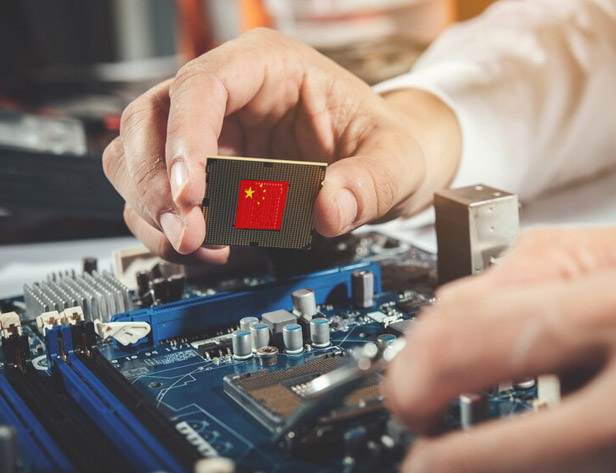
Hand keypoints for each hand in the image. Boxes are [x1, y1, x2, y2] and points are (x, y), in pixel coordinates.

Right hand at [102, 28, 459, 262]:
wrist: (376, 164)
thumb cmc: (377, 143)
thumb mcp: (392, 159)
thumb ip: (367, 184)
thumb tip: (327, 211)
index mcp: (267, 65)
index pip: (200, 86)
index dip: (184, 139)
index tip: (192, 195)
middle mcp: (226, 95)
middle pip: (147, 121)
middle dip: (157, 184)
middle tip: (190, 234)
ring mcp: (208, 133)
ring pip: (137, 160)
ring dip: (155, 211)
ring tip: (201, 246)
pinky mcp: (203, 172)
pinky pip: (158, 197)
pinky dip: (168, 229)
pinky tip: (207, 248)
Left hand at [386, 220, 615, 472]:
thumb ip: (546, 266)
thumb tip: (451, 308)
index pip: (480, 340)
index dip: (419, 371)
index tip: (405, 389)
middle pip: (496, 454)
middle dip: (439, 460)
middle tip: (422, 449)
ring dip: (489, 469)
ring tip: (485, 446)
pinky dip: (548, 470)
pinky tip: (552, 448)